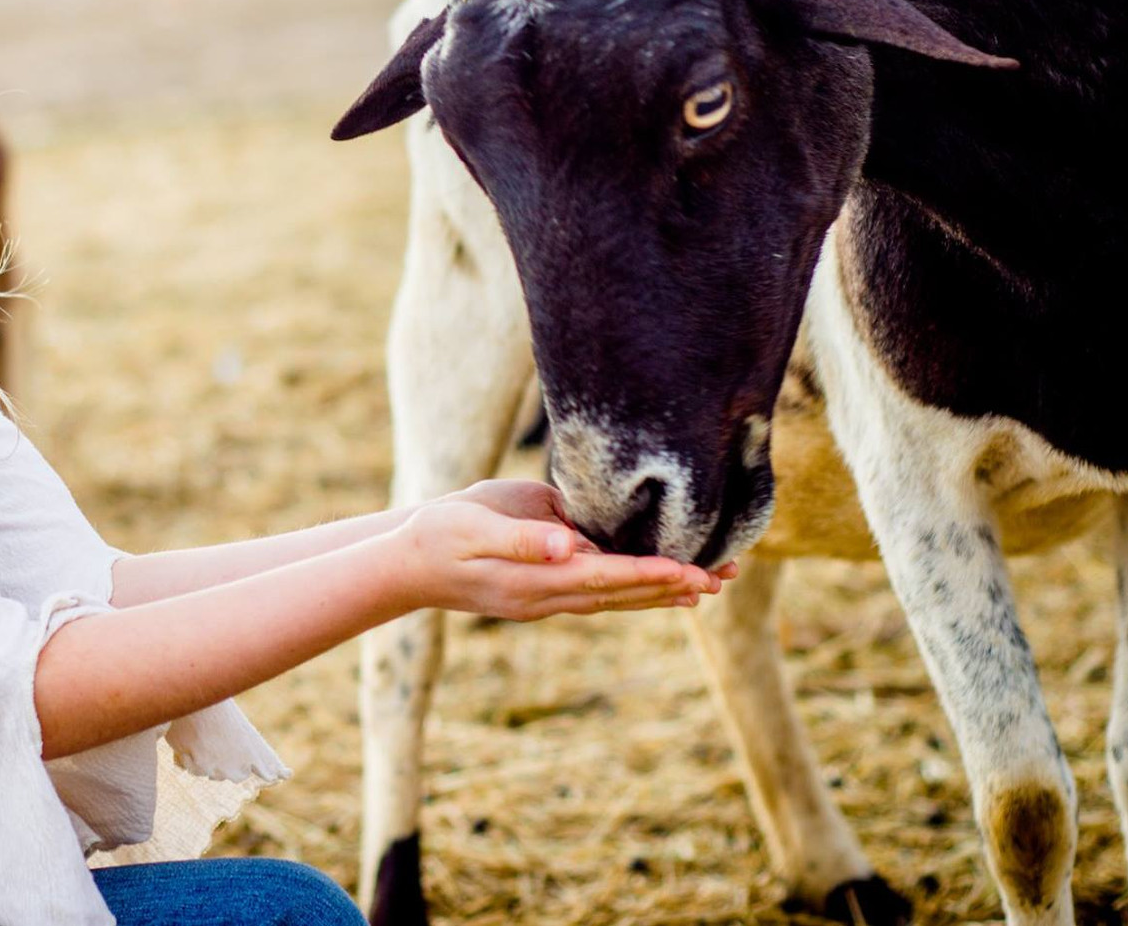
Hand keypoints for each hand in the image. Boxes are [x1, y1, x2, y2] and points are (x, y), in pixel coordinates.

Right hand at [437, 479, 740, 582]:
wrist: (404, 566)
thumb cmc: (436, 536)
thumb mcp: (472, 526)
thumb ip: (521, 537)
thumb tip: (566, 546)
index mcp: (535, 579)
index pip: (607, 578)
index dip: (652, 574)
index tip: (694, 572)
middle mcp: (546, 597)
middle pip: (622, 595)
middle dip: (672, 586)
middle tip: (724, 579)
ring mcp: (543, 601)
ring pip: (614, 600)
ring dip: (659, 593)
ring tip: (704, 588)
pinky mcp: (539, 593)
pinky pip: (598, 596)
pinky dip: (632, 591)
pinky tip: (651, 586)